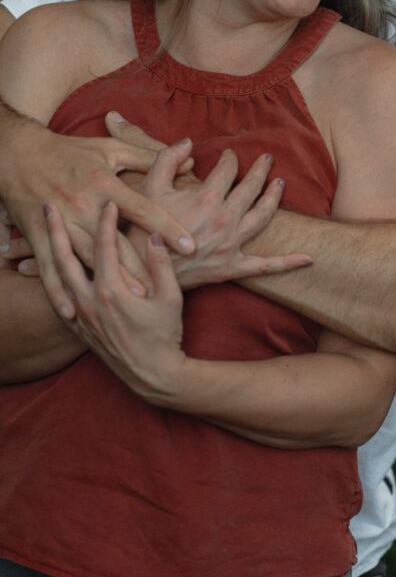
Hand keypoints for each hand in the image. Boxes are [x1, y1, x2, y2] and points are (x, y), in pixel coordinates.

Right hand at [0, 114, 195, 317]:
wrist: (18, 154)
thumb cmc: (71, 151)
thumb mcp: (111, 149)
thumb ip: (149, 154)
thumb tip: (187, 152)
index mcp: (103, 184)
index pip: (142, 209)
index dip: (168, 227)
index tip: (191, 246)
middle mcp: (83, 206)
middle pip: (117, 242)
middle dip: (140, 267)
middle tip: (166, 289)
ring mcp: (60, 223)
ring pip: (88, 259)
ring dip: (109, 282)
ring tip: (132, 303)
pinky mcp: (37, 236)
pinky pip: (48, 268)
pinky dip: (56, 292)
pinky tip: (71, 314)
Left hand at [45, 201, 185, 403]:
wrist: (152, 375)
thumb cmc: (165, 335)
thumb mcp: (171, 298)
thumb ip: (161, 265)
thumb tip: (155, 236)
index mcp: (112, 291)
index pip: (104, 247)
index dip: (106, 221)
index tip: (108, 201)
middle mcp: (89, 301)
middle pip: (66, 258)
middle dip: (57, 230)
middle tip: (50, 206)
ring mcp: (81, 316)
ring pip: (57, 277)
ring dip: (49, 253)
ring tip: (42, 234)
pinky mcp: (79, 328)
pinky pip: (58, 299)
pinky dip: (51, 280)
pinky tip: (49, 269)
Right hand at [128, 144, 312, 287]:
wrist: (141, 273)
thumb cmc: (141, 229)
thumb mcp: (148, 188)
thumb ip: (167, 159)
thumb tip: (187, 142)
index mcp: (206, 198)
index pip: (227, 170)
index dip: (229, 159)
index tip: (228, 155)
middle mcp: (224, 219)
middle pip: (251, 188)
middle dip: (260, 170)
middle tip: (267, 158)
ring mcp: (231, 244)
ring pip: (263, 216)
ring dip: (274, 198)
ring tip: (280, 184)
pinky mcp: (232, 268)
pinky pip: (265, 266)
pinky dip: (288, 263)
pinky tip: (309, 259)